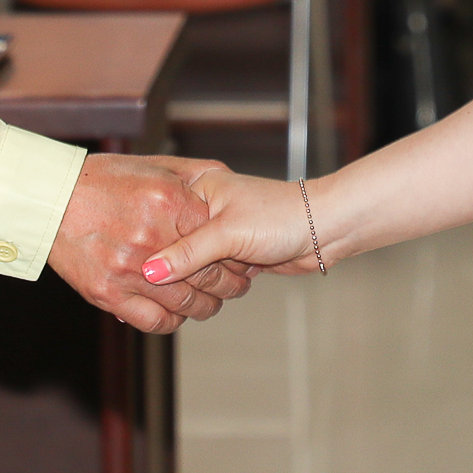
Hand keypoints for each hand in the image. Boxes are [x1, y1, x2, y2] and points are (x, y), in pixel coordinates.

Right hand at [48, 153, 249, 333]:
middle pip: (209, 276)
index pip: (220, 239)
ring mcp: (128, 270)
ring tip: (210, 300)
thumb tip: (223, 186)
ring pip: (186, 304)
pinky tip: (177, 311)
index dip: (235, 252)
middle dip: (229, 283)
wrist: (49, 199)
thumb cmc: (100, 178)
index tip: (241, 256)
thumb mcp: (151, 165)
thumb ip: (191, 177)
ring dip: (206, 306)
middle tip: (236, 283)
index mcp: (167, 202)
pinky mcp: (108, 294)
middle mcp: (151, 238)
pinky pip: (155, 320)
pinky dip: (172, 320)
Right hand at [139, 164, 321, 283]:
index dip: (158, 249)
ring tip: (232, 269)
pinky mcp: (233, 253)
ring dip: (208, 278)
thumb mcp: (227, 234)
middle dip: (189, 267)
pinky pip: (212, 274)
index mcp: (197, 189)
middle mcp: (204, 208)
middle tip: (206, 270)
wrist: (323, 229)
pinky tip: (230, 281)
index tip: (152, 271)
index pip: (161, 223)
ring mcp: (219, 232)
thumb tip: (149, 273)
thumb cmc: (280, 215)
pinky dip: (218, 283)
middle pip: (176, 248)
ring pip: (195, 266)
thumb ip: (187, 253)